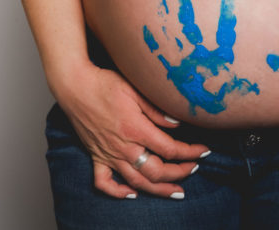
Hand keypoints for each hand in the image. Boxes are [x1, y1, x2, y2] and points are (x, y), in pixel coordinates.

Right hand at [55, 61, 209, 198]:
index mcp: (136, 129)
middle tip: (193, 169)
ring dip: (158, 190)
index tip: (203, 151)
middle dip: (179, 173)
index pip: (170, 149)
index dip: (190, 153)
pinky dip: (117, 192)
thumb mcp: (136, 90)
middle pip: (156, 171)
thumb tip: (178, 124)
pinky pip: (104, 183)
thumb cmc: (104, 84)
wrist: (75, 86)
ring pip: (136, 182)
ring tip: (175, 192)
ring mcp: (108, 154)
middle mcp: (123, 147)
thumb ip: (157, 110)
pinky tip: (132, 193)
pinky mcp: (96, 156)